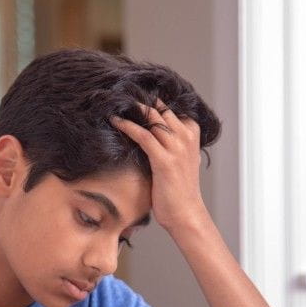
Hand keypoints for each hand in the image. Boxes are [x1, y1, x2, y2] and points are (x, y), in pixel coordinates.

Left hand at [111, 102, 208, 231]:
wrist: (185, 213)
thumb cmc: (178, 189)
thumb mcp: (178, 159)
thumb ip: (169, 143)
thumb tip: (150, 132)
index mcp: (192, 133)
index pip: (170, 107)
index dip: (151, 100)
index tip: (132, 93)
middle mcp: (186, 136)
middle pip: (160, 109)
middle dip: (138, 101)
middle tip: (118, 94)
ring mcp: (177, 147)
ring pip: (152, 118)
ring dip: (130, 110)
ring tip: (114, 103)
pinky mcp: (164, 160)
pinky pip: (143, 135)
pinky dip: (127, 126)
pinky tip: (115, 121)